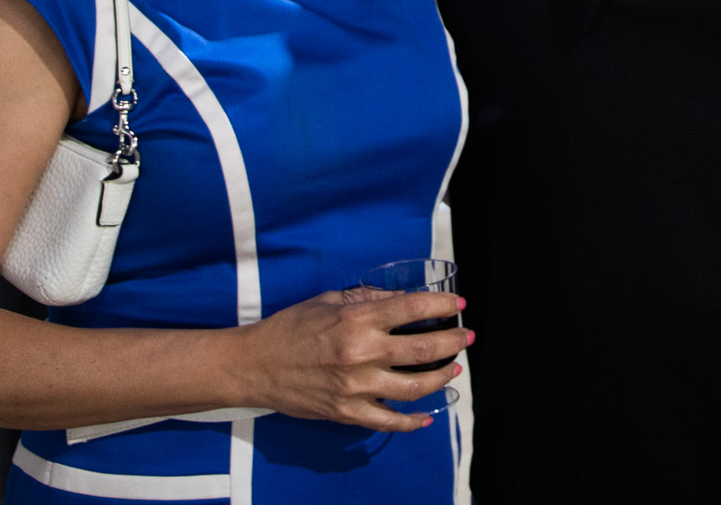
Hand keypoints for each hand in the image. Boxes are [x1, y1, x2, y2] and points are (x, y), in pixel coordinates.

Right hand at [233, 289, 468, 432]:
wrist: (255, 365)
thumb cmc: (290, 327)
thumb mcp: (329, 300)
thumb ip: (367, 299)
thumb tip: (401, 298)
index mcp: (356, 319)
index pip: (413, 309)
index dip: (442, 306)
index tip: (458, 306)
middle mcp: (360, 353)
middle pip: (422, 349)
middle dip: (453, 342)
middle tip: (466, 337)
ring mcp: (354, 386)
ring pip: (413, 388)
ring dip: (440, 378)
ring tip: (452, 370)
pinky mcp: (346, 412)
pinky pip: (388, 421)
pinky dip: (411, 422)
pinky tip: (427, 416)